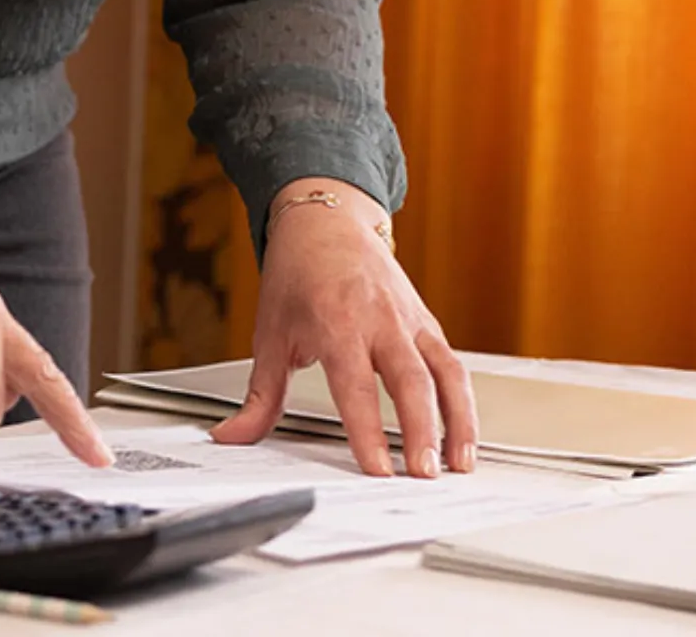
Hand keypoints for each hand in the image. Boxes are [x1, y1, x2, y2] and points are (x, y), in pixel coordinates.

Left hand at [210, 179, 476, 477]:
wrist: (326, 221)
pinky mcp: (428, 324)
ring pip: (444, 373)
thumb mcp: (270, 334)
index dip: (367, 431)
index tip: (377, 468)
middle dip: (421, 431)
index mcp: (336, 322)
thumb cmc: (297, 275)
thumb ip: (260, 396)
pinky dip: (463, 404)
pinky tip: (465, 437)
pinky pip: (453, 366)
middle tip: (424, 474)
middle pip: (409, 381)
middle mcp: (379, 320)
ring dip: (457, 422)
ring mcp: (410, 320)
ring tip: (458, 466)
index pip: (356, 386)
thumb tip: (231, 437)